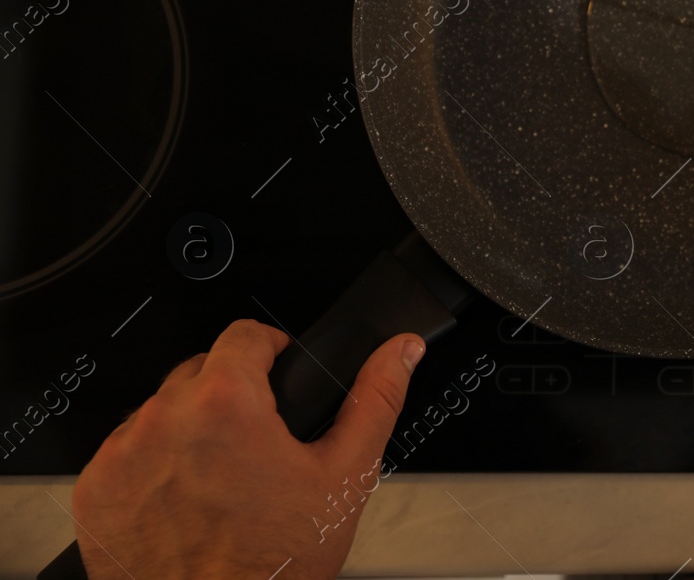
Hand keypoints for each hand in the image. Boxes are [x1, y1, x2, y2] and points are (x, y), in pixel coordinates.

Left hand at [71, 320, 423, 579]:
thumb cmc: (272, 565)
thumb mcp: (344, 476)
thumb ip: (375, 399)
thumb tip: (400, 352)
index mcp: (227, 403)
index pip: (244, 334)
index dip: (271, 347)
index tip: (278, 367)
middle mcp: (165, 419)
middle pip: (202, 370)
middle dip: (233, 393)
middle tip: (259, 440)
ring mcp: (123, 454)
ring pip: (163, 410)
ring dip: (191, 427)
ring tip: (223, 476)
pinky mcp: (96, 488)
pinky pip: (127, 451)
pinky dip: (155, 464)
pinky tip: (187, 499)